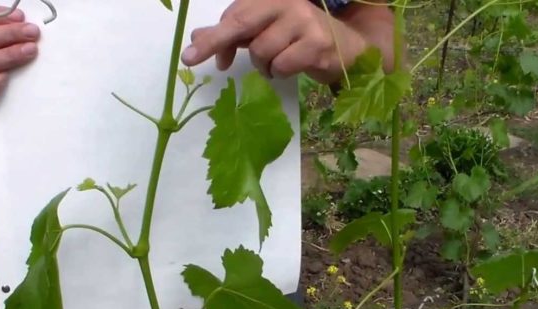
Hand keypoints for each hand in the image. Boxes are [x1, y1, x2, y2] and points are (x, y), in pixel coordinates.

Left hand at [180, 0, 366, 82]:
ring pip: (261, 51)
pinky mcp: (317, 44)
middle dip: (214, 42)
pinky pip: (282, 65)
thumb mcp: (264, 32)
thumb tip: (196, 37)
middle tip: (190, 58)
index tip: (192, 55)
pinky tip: (291, 67)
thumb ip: (233, 34)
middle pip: (241, 22)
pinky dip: (280, 72)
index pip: (235, 14)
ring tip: (277, 64)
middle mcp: (287, 3)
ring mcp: (304, 21)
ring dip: (263, 66)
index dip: (214, 37)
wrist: (347, 47)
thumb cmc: (300, 38)